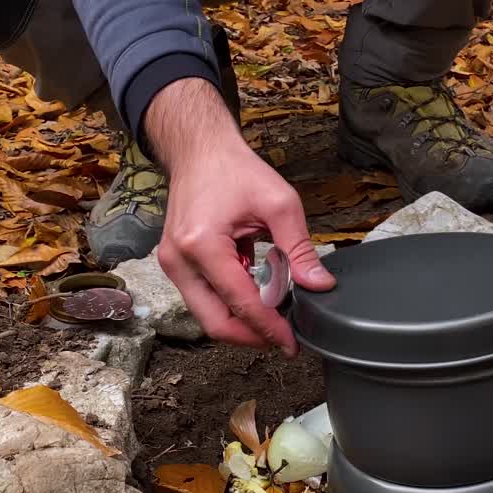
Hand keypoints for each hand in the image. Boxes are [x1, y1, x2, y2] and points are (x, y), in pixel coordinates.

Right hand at [146, 78, 334, 355]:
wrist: (199, 150)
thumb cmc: (234, 169)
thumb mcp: (279, 204)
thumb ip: (299, 248)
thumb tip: (319, 285)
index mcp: (201, 245)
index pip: (240, 303)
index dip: (269, 328)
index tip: (291, 342)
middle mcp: (179, 260)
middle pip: (214, 322)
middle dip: (252, 336)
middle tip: (283, 338)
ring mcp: (172, 264)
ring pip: (207, 314)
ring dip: (242, 319)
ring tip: (274, 312)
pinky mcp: (175, 264)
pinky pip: (203, 297)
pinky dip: (231, 301)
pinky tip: (257, 290)